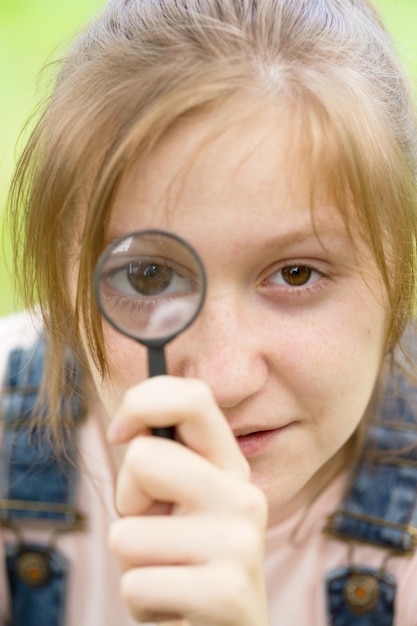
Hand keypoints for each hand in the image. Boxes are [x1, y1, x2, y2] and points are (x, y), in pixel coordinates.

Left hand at [107, 376, 268, 625]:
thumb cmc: (184, 562)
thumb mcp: (175, 504)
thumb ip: (161, 462)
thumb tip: (130, 424)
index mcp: (229, 466)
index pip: (194, 398)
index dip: (143, 402)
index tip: (120, 433)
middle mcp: (244, 495)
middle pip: (143, 459)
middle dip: (128, 500)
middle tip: (154, 530)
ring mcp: (240, 543)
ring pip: (125, 533)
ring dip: (132, 562)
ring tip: (168, 574)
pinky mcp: (226, 593)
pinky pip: (135, 585)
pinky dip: (140, 602)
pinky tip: (175, 606)